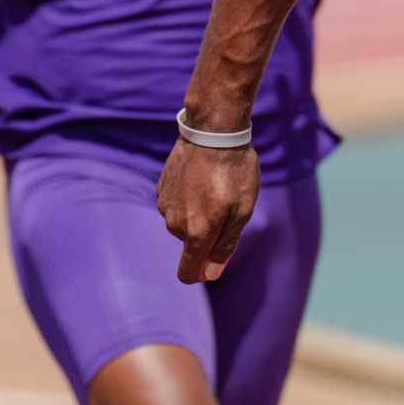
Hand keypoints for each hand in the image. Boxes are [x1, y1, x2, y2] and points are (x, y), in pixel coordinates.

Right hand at [157, 138, 260, 282]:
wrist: (213, 131)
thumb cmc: (234, 170)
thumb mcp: (242, 210)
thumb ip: (225, 245)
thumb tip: (211, 273)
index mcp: (197, 233)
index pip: (188, 273)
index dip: (202, 273)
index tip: (214, 260)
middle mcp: (175, 224)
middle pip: (191, 245)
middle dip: (207, 234)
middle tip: (226, 204)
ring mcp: (165, 206)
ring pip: (183, 224)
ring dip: (198, 214)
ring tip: (214, 186)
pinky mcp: (161, 189)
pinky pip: (176, 206)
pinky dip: (187, 199)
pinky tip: (199, 177)